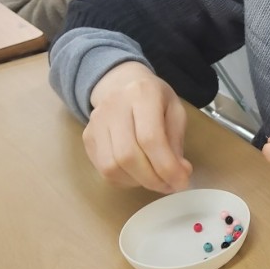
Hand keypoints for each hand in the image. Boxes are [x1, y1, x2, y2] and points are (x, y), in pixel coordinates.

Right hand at [83, 61, 192, 192]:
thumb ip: (177, 141)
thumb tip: (180, 173)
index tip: (182, 182)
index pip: (151, 137)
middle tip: (170, 186)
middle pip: (128, 155)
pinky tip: (139, 174)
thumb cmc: (154, 98)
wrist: (121, 82)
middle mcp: (114, 106)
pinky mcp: (87, 137)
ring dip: (138, 182)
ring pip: (112, 167)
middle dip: (153, 179)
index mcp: (142, 94)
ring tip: (156, 180)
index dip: (166, 166)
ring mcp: (96, 122)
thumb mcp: (175, 110)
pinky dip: (125, 180)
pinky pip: (104, 170)